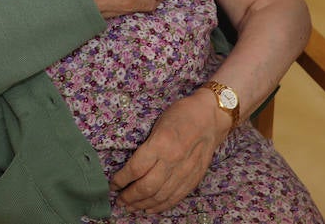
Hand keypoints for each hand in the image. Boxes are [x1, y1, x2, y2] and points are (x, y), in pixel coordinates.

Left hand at [112, 91, 227, 211]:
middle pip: (146, 187)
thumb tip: (130, 167)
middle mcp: (173, 160)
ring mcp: (185, 172)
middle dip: (129, 196)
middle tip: (119, 200)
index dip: (121, 180)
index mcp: (162, 143)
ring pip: (160, 196)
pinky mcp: (194, 178)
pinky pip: (175, 198)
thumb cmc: (182, 114)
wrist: (211, 116)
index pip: (136, 168)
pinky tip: (150, 209)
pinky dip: (161, 206)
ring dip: (142, 205)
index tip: (113, 184)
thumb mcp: (159, 122)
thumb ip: (147, 146)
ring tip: (131, 207)